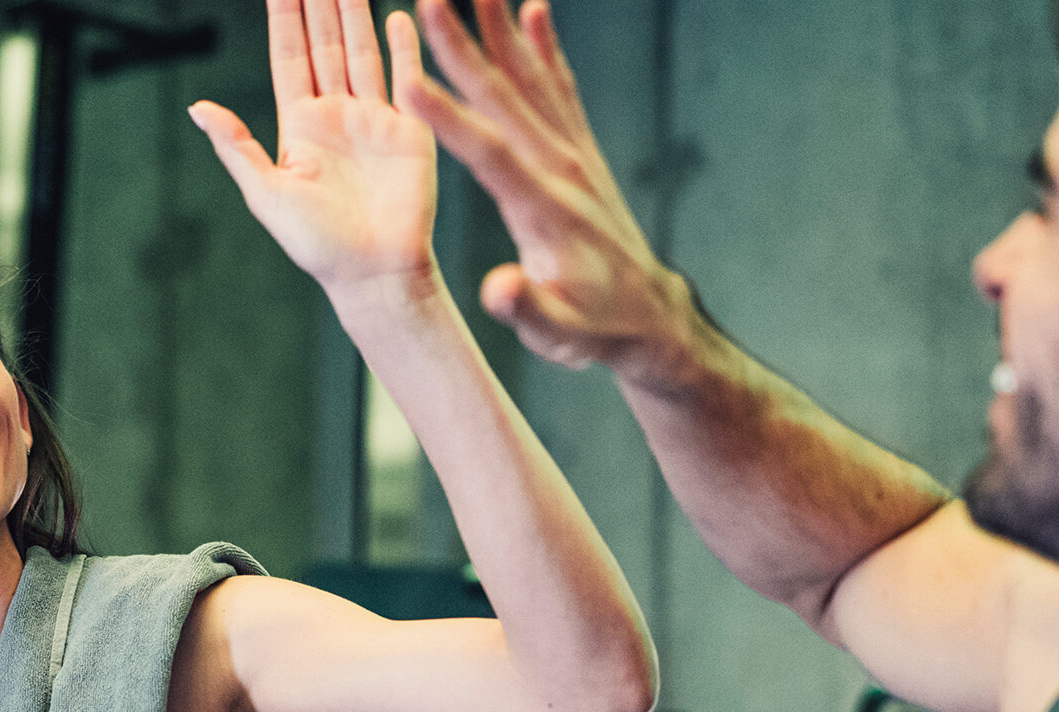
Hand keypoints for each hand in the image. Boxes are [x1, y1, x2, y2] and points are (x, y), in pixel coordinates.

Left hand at [189, 0, 438, 294]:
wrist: (374, 274)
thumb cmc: (318, 245)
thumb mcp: (265, 194)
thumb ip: (235, 146)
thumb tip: (197, 107)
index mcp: (301, 126)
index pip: (290, 56)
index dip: (284, 17)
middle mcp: (338, 115)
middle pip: (325, 43)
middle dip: (320, 2)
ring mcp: (375, 119)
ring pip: (362, 51)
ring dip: (356, 12)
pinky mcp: (410, 131)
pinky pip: (405, 79)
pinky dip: (403, 48)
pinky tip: (397, 16)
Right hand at [401, 0, 699, 377]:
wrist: (649, 314)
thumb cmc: (595, 327)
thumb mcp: (559, 333)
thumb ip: (527, 308)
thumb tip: (498, 289)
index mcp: (544, 210)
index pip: (490, 156)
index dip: (449, 121)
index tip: (409, 82)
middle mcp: (562, 170)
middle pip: (507, 99)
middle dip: (465, 46)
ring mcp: (574, 155)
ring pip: (532, 80)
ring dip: (501, 30)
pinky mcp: (581, 152)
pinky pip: (561, 89)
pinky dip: (546, 48)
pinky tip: (534, 11)